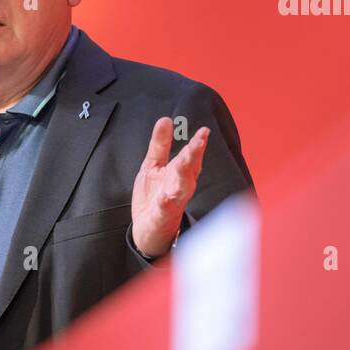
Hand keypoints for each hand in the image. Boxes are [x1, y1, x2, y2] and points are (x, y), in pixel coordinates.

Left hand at [131, 117, 209, 259]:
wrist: (146, 230)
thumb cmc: (153, 196)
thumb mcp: (153, 166)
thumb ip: (160, 144)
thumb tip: (166, 119)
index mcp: (179, 172)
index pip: (190, 155)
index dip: (197, 144)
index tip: (204, 131)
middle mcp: (180, 185)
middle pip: (190, 168)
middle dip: (194, 155)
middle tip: (199, 142)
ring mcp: (173, 201)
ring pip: (182, 187)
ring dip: (184, 175)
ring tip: (183, 162)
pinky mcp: (162, 216)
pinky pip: (166, 209)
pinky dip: (167, 203)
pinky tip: (166, 197)